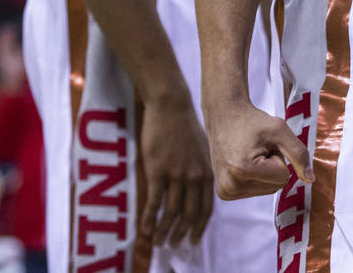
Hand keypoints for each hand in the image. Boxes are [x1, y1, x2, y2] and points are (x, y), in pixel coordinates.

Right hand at [139, 92, 213, 247]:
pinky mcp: (158, 171)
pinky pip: (154, 203)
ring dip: (164, 231)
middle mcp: (194, 177)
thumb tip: (201, 192)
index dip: (198, 227)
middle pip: (189, 215)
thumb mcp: (202, 149)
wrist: (172, 106)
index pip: (205, 209)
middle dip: (181, 234)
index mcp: (207, 172)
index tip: (193, 240)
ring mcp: (176, 175)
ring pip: (171, 213)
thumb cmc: (185, 126)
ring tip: (159, 242)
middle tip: (174, 246)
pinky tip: (145, 230)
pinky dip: (149, 220)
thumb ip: (202, 171)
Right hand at [206, 103, 312, 200]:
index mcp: (241, 170)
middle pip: (275, 187)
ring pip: (267, 190)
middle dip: (272, 166)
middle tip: (258, 148)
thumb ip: (298, 153)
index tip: (264, 144)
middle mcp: (229, 186)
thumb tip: (310, 180)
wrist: (225, 115)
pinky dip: (256, 177)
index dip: (279, 157)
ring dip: (265, 171)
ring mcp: (225, 193)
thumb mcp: (280, 130)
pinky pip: (256, 191)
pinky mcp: (224, 194)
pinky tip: (245, 162)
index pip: (283, 178)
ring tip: (251, 153)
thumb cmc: (252, 121)